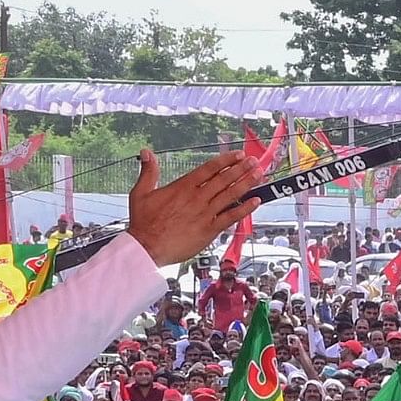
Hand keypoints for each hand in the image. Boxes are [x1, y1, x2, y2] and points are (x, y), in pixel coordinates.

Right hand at [126, 147, 265, 267]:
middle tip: (254, 161)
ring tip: (259, 174)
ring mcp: (204, 213)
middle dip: (241, 169)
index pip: (209, 169)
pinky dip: (244, 209)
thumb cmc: (143, 223)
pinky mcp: (209, 230)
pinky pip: (230, 217)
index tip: (238, 155)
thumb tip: (146, 153)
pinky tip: (256, 201)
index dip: (226, 160)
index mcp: (182, 187)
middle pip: (223, 179)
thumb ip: (148, 172)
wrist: (146, 248)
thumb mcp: (141, 193)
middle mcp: (196, 198)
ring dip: (246, 183)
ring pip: (230, 195)